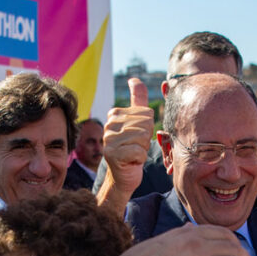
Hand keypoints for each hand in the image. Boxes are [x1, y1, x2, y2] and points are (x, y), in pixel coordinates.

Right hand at [102, 78, 153, 196]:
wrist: (123, 176)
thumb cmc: (132, 148)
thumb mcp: (137, 122)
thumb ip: (138, 100)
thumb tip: (134, 79)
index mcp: (115, 114)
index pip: (146, 114)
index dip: (148, 128)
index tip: (136, 137)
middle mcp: (109, 124)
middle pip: (145, 125)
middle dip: (146, 139)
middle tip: (135, 147)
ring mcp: (109, 139)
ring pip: (142, 138)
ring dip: (143, 149)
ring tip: (133, 154)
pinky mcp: (112, 154)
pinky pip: (139, 152)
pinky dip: (140, 159)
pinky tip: (132, 161)